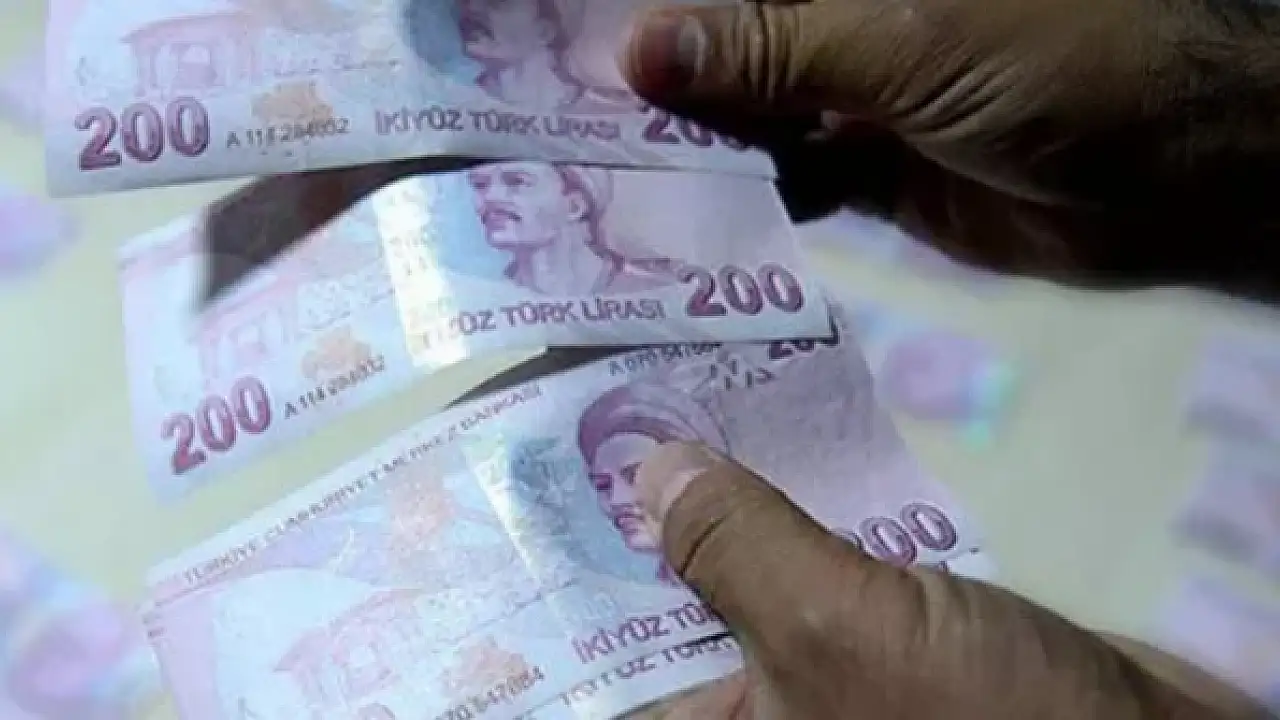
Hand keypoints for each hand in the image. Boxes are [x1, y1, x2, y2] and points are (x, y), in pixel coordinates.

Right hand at [620, 0, 1279, 294]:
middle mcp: (836, 26)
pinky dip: (749, 206)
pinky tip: (688, 232)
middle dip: (657, 93)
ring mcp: (855, 98)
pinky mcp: (874, 174)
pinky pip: (793, 185)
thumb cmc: (1048, 61)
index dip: (657, 24)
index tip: (565, 60)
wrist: (1173, 160)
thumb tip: (641, 51)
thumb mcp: (901, 42)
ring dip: (692, 156)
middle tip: (562, 144)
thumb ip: (772, 50)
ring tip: (602, 193)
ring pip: (751, 122)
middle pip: (728, 53)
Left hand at [621, 442, 1269, 718]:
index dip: (558, 582)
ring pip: (733, 577)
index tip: (528, 489)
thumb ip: (735, 548)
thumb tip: (650, 469)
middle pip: (656, 610)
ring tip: (660, 400)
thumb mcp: (832, 629)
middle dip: (631, 518)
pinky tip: (763, 436)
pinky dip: (787, 508)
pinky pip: (804, 564)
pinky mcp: (872, 636)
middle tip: (595, 413)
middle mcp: (746, 709)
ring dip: (711, 500)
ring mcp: (810, 673)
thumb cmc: (977, 717)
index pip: (599, 661)